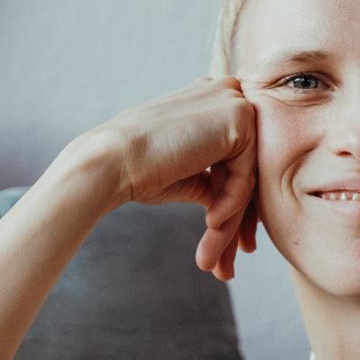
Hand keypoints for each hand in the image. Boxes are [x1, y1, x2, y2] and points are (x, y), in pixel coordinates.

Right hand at [80, 78, 257, 282]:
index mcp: (212, 101)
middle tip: (226, 265)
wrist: (112, 162)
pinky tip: (210, 222)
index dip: (233, 202)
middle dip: (237, 221)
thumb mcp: (187, 174)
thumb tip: (239, 210)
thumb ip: (217, 180)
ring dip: (230, 222)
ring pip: (248, 176)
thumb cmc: (140, 171)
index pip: (237, 157)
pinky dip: (230, 204)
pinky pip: (246, 175)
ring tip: (211, 259)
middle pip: (247, 167)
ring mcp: (234, 102)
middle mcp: (226, 94)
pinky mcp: (239, 119)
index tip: (229, 242)